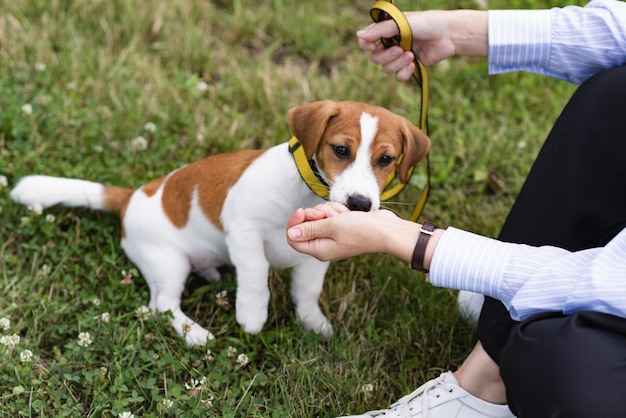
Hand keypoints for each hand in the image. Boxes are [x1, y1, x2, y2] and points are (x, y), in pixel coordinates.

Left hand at [286, 202, 417, 261]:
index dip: (295, 222)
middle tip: (327, 214)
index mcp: (319, 250)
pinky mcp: (341, 227)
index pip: (293, 238)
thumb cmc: (361, 229)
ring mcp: (333, 236)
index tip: (303, 211)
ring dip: (329, 210)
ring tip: (342, 215)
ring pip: (318, 217)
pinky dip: (337, 211)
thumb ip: (310, 229)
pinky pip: (330, 215)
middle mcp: (324, 245)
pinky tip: (348, 213)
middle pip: (305, 225)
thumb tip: (290, 233)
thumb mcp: (332, 225)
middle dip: (315, 213)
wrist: (385, 230)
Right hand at [357, 10, 487, 80]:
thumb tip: (358, 36)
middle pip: (375, 58)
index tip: (371, 46)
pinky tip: (414, 65)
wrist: (449, 35)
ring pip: (385, 70)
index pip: (366, 41)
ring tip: (411, 56)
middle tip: (400, 50)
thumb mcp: (402, 23)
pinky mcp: (409, 68)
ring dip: (397, 65)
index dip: (366, 45)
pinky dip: (404, 73)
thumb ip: (380, 30)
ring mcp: (399, 57)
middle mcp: (391, 44)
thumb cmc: (427, 23)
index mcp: (387, 30)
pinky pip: (398, 77)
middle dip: (387, 56)